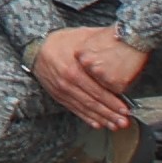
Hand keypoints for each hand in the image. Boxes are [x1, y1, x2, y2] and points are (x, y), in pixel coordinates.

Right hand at [32, 25, 149, 131]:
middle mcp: (67, 83)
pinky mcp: (58, 96)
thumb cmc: (62, 41)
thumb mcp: (82, 36)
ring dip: (101, 119)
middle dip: (110, 114)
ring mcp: (62, 91)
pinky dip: (87, 118)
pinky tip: (98, 124)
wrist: (36, 48)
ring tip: (115, 126)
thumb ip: (101, 40)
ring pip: (84, 108)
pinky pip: (74, 109)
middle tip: (124, 122)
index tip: (125, 109)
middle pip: (92, 102)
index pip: (97, 90)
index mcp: (74, 69)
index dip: (112, 101)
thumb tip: (122, 36)